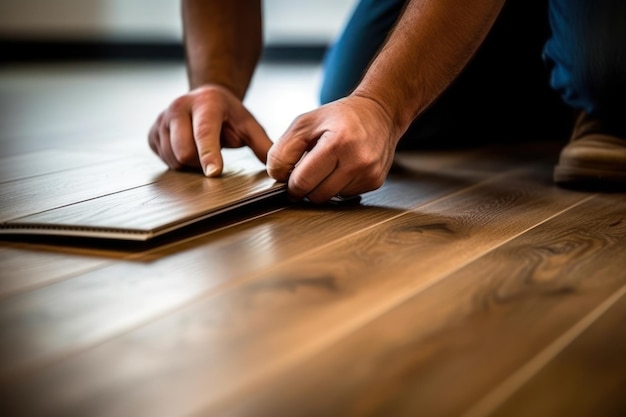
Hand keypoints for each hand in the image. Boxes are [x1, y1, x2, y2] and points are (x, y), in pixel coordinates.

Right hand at [148, 84, 271, 175]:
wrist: (205, 98)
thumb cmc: (229, 116)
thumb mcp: (248, 125)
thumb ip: (262, 144)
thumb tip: (276, 167)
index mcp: (205, 103)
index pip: (204, 133)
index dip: (209, 155)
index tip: (214, 173)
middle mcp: (179, 106)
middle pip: (184, 152)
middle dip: (199, 163)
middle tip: (213, 157)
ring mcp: (161, 118)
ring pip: (172, 159)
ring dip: (189, 164)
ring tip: (200, 150)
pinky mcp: (152, 131)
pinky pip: (162, 159)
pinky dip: (176, 161)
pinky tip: (187, 149)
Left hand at [267, 95, 398, 202]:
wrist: (379, 112)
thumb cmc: (340, 116)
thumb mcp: (304, 123)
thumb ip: (283, 150)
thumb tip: (277, 176)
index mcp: (337, 143)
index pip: (303, 182)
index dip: (291, 183)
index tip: (290, 176)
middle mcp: (357, 160)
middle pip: (317, 195)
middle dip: (307, 186)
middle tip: (309, 168)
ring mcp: (369, 173)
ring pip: (331, 198)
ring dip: (324, 186)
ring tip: (329, 164)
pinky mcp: (375, 182)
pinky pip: (346, 195)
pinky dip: (339, 185)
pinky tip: (343, 167)